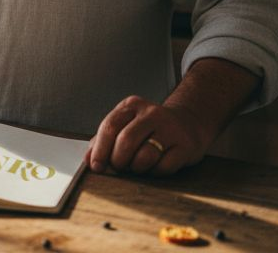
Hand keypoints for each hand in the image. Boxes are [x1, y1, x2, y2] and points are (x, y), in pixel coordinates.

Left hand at [86, 95, 213, 176]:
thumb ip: (104, 140)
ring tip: (138, 165)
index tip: (96, 166)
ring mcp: (170, 128)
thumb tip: (89, 160)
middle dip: (118, 160)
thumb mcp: (126, 125)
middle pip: (126, 141)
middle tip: (120, 167)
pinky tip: (156, 165)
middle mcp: (152, 114)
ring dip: (137, 168)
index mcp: (131, 106)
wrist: (188, 123)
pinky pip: (164, 167)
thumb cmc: (150, 128)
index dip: (100, 149)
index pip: (110, 126)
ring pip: (145, 156)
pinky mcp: (185, 145)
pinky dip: (155, 172)